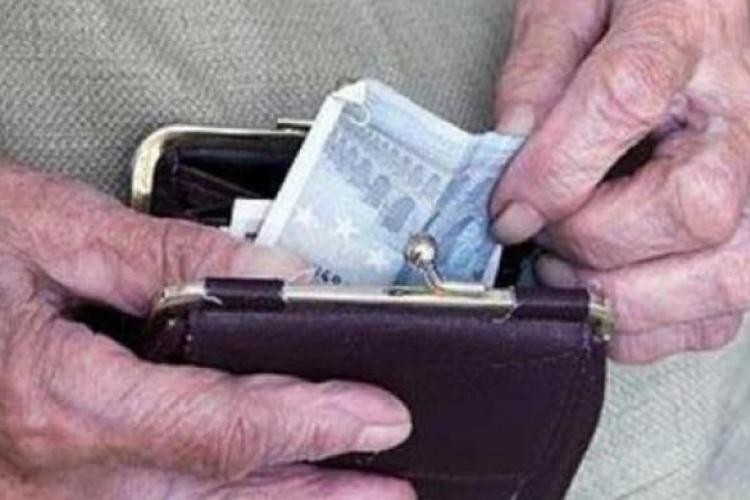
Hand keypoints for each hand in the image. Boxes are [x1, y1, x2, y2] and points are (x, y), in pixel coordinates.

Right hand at [0, 166, 413, 498]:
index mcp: (54, 401)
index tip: (379, 416)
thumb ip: (164, 254)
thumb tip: (273, 272)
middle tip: (387, 482)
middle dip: (312, 489)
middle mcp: (44, 478)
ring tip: (346, 499)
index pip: (221, 431)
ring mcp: (35, 499)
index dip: (313, 425)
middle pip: (214, 493)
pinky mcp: (34, 493)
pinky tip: (252, 496)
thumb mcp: (44, 229)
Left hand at [492, 0, 749, 362]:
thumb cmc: (642, 3)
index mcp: (689, 29)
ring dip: (623, 296)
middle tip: (541, 236)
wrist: (708, 8)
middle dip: (592, 240)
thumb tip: (508, 150)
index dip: (553, 171)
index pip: (623, 103)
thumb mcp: (573, 4)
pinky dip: (654, 324)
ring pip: (723, 276)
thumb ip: (538, 69)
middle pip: (692, 209)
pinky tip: (608, 293)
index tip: (505, 211)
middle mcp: (748, 112)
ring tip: (569, 268)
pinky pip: (722, 310)